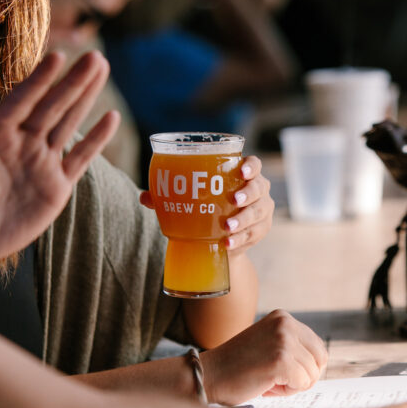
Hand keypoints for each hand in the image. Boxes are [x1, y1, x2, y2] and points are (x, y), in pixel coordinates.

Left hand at [0, 51, 118, 273]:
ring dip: (86, 97)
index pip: (22, 101)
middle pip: (52, 106)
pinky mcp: (56, 185)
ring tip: (103, 70)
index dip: (39, 80)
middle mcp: (21, 141)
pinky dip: (96, 139)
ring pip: (69, 123)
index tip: (57, 57)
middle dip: (73, 82)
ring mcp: (41, 161)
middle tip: (94, 56)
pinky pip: (80, 158)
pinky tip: (111, 118)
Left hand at [138, 155, 272, 253]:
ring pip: (258, 213)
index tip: (242, 171)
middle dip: (248, 194)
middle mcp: (257, 191)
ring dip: (243, 220)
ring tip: (227, 227)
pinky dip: (240, 239)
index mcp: (241, 175)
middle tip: (234, 201)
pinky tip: (227, 243)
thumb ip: (168, 197)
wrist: (219, 242)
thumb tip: (144, 196)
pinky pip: (253, 234)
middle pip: (260, 187)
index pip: (254, 164)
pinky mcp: (260, 231)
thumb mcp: (189, 201)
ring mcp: (261, 211)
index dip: (252, 166)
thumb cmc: (205, 209)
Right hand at [199, 309, 327, 404]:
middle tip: (275, 378)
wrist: (210, 376)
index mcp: (283, 318)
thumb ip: (292, 346)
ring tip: (266, 380)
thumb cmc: (238, 367)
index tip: (279, 370)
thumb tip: (321, 362)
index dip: (304, 367)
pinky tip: (266, 385)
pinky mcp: (281, 361)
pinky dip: (286, 392)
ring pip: (312, 375)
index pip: (318, 347)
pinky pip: (302, 385)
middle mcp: (285, 324)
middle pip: (320, 360)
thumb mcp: (268, 344)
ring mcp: (284, 341)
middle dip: (302, 376)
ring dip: (291, 385)